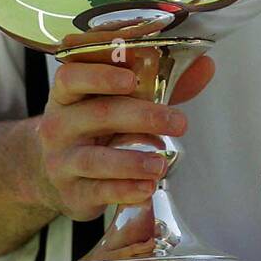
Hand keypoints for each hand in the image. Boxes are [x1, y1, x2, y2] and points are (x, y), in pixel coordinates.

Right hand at [33, 54, 214, 226]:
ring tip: (161, 163)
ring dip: (132, 160)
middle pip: (98, 114)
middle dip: (142, 116)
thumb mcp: (116, 104)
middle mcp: (58, 126)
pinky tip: (147, 187)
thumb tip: (204, 67)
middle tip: (178, 122)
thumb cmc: (95, 130)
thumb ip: (158, 85)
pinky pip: (98, 191)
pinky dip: (125, 190)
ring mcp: (61, 161)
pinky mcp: (72, 192)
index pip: (71, 78)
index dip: (100, 76)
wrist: (55, 175)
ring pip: (95, 159)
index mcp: (67, 96)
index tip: (131, 79)